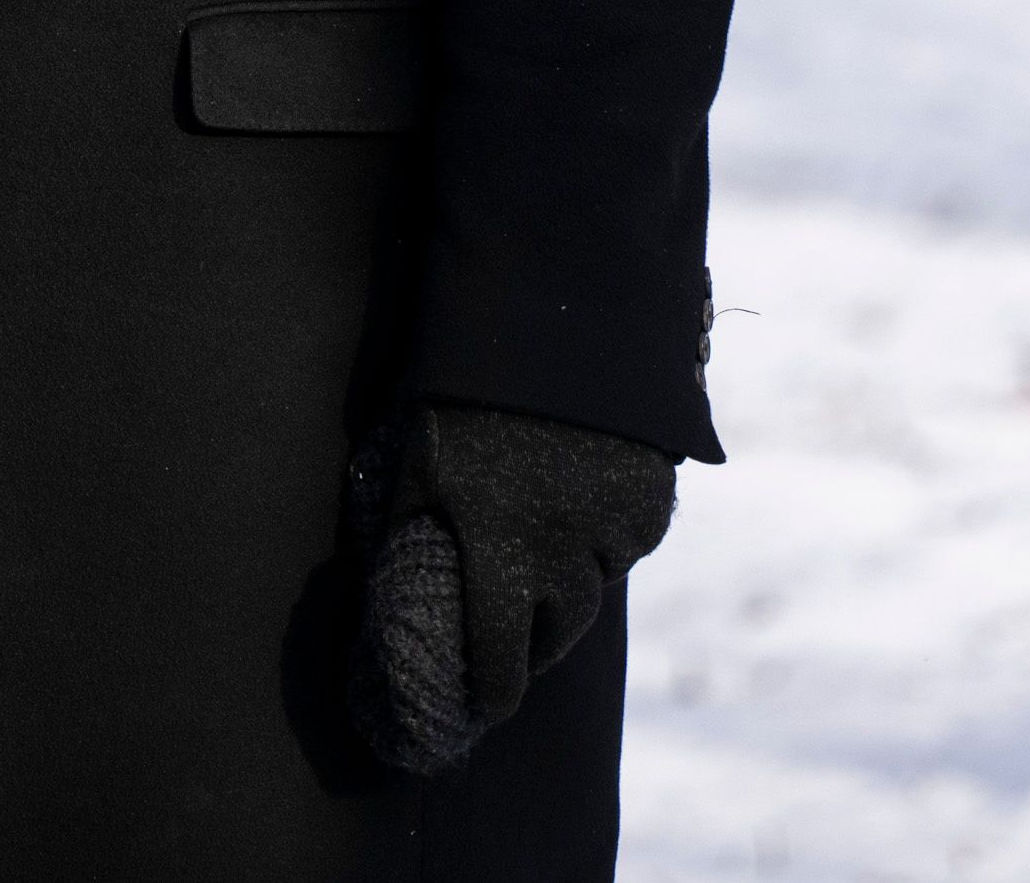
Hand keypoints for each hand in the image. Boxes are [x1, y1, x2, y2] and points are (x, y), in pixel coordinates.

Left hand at [347, 399, 677, 777]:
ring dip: (573, 586)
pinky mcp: (650, 500)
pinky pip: (628, 543)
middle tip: (520, 644)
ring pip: (597, 585)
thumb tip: (379, 589)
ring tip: (547, 562)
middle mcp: (562, 550)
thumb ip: (407, 531)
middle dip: (537, 644)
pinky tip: (582, 506)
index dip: (494, 690)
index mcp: (499, 547)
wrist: (552, 322)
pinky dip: (607, 540)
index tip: (489, 706)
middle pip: (558, 630)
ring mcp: (613, 526)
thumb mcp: (419, 463)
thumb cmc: (462, 394)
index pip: (501, 654)